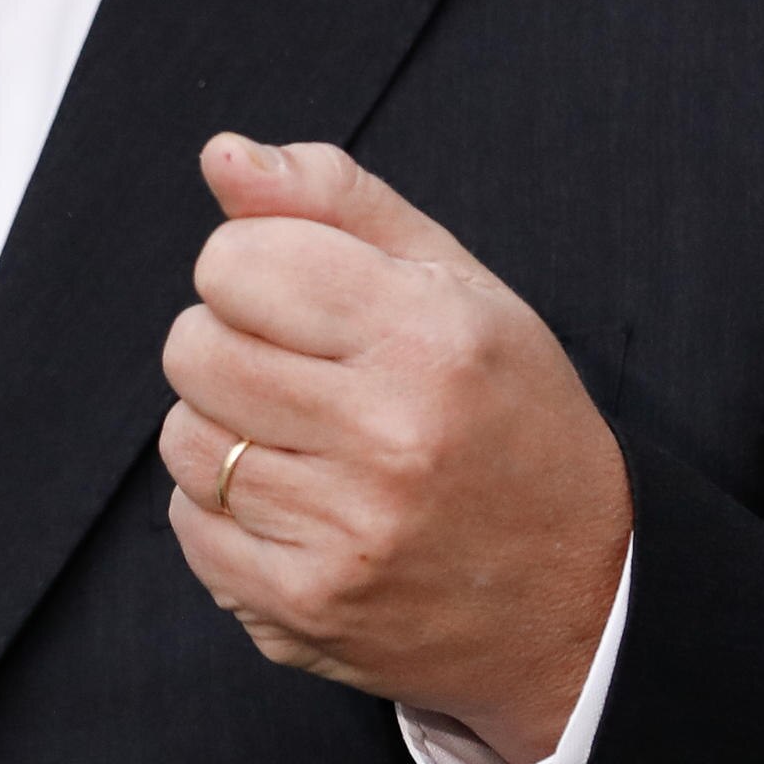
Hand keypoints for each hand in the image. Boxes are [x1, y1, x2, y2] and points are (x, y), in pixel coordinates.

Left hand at [155, 134, 631, 763]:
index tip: (303, 301)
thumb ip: (336, 203)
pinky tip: (300, 508)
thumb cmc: (511, 419)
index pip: (235, 259)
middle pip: (193, 347)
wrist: (581, 599)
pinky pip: (191, 526)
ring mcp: (344, 533)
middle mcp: (389, 436)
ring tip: (307, 442)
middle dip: (231, 345)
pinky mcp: (305, 608)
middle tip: (305, 375)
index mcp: (429, 337)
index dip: (257, 270)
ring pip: (183, 439)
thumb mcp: (458, 286)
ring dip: (225, 430)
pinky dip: (226, 512)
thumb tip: (222, 154)